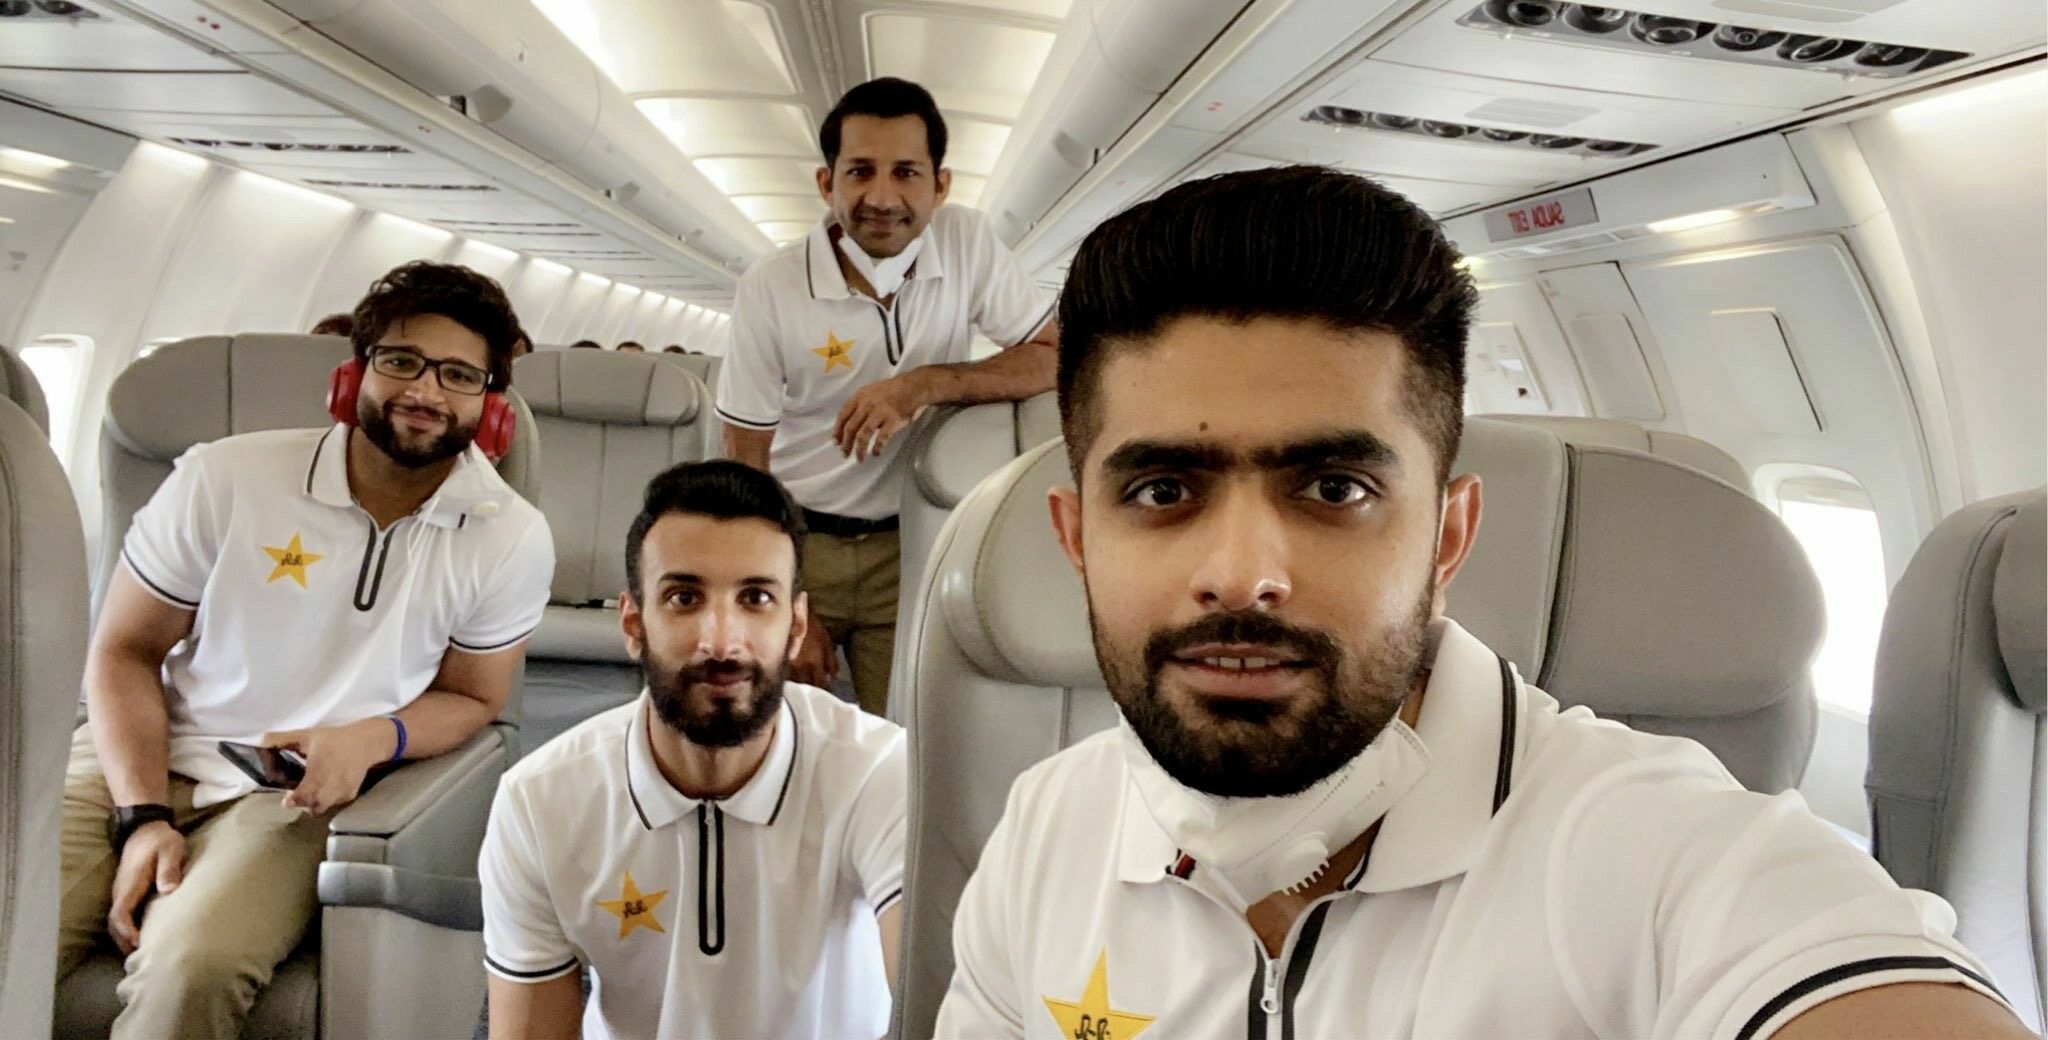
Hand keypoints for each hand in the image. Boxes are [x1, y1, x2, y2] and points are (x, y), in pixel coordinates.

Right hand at [107, 821, 183, 954]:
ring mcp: (123, 893)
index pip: (120, 913)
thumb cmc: (161, 840)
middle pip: (115, 924)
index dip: (127, 930)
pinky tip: (142, 940)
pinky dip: (128, 931)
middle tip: (142, 959)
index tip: (139, 943)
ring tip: (141, 955)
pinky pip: (123, 916)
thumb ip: (169, 869)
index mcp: (131, 884)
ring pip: (117, 922)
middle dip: (124, 942)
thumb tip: (169, 891)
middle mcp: (121, 892)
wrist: (147, 829)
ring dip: (125, 939)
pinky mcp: (128, 893)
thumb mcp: (171, 849)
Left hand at [262, 719, 394, 815]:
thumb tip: (259, 742)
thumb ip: (281, 739)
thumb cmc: (334, 739)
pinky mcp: (350, 794)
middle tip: (296, 795)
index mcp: (317, 772)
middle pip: (313, 806)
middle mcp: (330, 785)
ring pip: (323, 807)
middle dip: (303, 804)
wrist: (365, 742)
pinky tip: (324, 791)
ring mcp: (342, 791)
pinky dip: (327, 801)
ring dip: (314, 804)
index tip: (287, 799)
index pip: (303, 795)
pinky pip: (334, 804)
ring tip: (310, 794)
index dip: (293, 800)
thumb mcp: (307, 735)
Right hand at [790, 608, 839, 688]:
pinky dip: (791, 679)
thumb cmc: (813, 627)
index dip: (824, 690)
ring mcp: (788, 666)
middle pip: (807, 686)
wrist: (793, 615)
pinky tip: (794, 679)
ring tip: (805, 688)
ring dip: (801, 686)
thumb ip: (832, 661)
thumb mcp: (826, 642)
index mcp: (814, 665)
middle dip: (812, 690)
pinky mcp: (779, 662)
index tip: (827, 694)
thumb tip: (835, 677)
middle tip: (816, 694)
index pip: (820, 684)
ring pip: (795, 683)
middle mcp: (800, 669)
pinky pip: (786, 676)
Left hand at [833, 371, 928, 461]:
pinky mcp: (893, 420)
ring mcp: (880, 412)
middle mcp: (867, 404)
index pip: (843, 415)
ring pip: (863, 434)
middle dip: (846, 443)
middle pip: (851, 427)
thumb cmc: (894, 389)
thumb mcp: (872, 392)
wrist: (915, 386)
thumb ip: (861, 405)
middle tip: (845, 453)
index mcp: (860, 396)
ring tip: (859, 458)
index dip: (837, 430)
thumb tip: (853, 425)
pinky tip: (876, 453)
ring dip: (859, 449)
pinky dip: (878, 447)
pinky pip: (882, 437)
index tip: (836, 441)